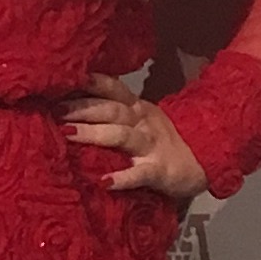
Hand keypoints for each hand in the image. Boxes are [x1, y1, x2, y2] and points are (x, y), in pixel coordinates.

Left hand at [63, 75, 207, 202]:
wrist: (203, 161)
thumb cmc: (162, 140)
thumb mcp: (142, 118)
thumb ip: (115, 110)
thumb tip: (73, 101)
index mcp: (138, 107)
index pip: (114, 89)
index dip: (92, 82)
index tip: (66, 77)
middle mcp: (143, 122)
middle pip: (111, 110)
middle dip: (83, 108)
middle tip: (56, 111)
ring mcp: (151, 146)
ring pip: (121, 136)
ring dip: (94, 134)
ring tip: (68, 134)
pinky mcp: (159, 171)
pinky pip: (139, 174)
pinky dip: (122, 178)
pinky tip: (105, 182)